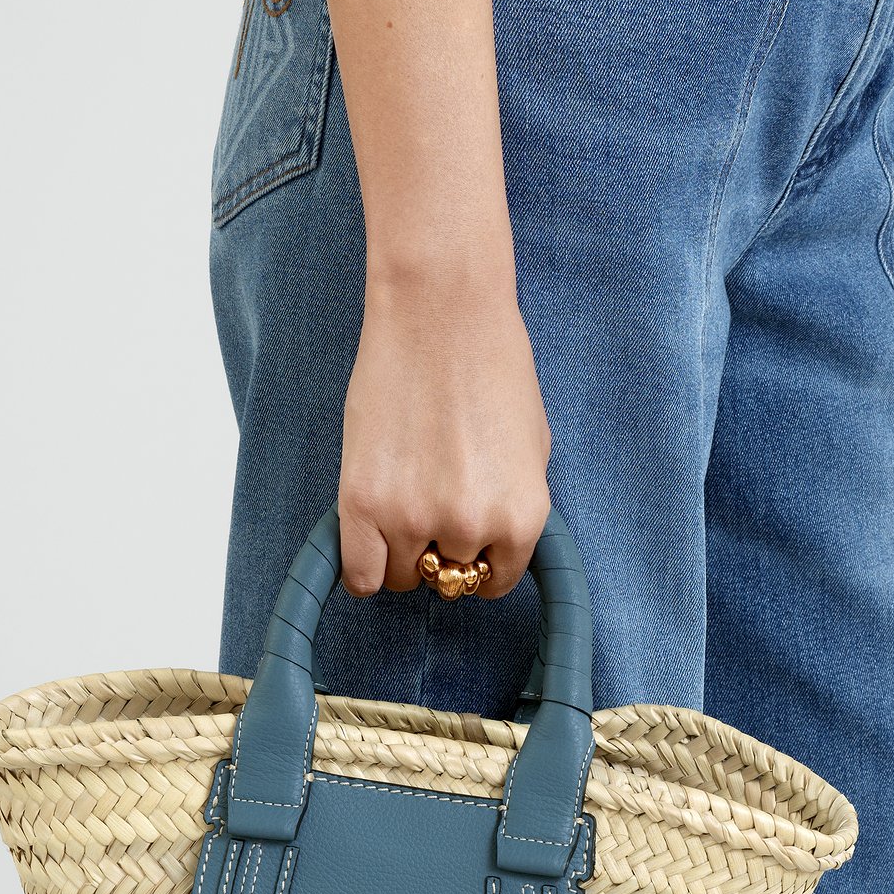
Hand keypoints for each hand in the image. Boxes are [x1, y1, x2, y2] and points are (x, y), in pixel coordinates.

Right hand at [336, 259, 551, 599]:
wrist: (441, 310)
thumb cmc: (490, 365)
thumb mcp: (532, 449)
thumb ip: (514, 508)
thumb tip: (492, 551)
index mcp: (522, 518)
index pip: (494, 582)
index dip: (477, 561)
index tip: (461, 537)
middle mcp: (471, 526)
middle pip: (446, 578)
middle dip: (437, 548)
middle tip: (427, 500)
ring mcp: (413, 517)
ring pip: (402, 577)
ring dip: (399, 549)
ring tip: (399, 497)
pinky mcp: (363, 502)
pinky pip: (361, 576)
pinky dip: (363, 568)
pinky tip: (367, 537)